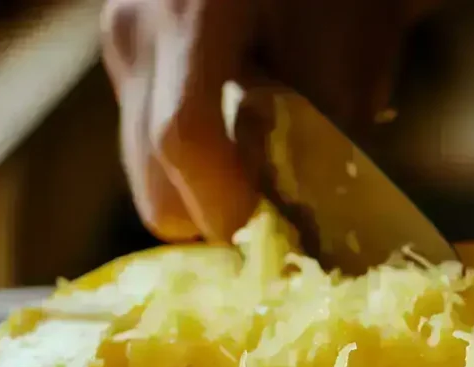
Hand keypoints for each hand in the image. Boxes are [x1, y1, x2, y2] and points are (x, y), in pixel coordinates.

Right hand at [101, 0, 432, 242]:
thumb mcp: (352, 59)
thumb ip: (324, 144)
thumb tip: (306, 225)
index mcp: (191, 17)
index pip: (183, 137)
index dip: (223, 205)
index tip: (271, 237)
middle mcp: (137, 32)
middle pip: (149, 174)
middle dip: (213, 216)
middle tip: (275, 224)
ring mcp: (122, 43)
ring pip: (142, 166)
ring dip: (202, 190)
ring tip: (262, 178)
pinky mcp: (126, 57)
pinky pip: (145, 138)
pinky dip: (194, 160)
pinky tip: (239, 141)